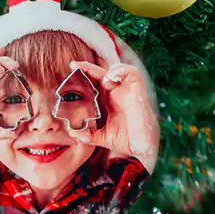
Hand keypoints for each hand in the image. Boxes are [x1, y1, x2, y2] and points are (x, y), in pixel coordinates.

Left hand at [64, 58, 159, 172]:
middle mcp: (117, 93)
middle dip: (88, 67)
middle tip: (74, 65)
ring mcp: (127, 91)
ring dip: (108, 70)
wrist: (143, 148)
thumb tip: (73, 133)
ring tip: (103, 81)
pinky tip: (111, 80)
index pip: (95, 82)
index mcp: (108, 101)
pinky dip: (121, 71)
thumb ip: (88, 135)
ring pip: (119, 68)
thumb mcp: (103, 137)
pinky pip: (133, 73)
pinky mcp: (137, 92)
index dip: (84, 74)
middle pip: (103, 73)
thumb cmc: (127, 140)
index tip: (71, 68)